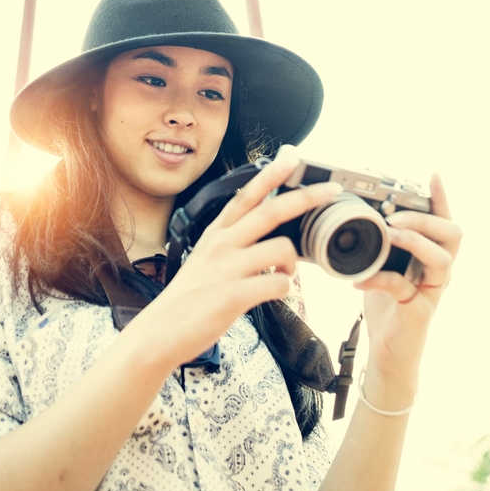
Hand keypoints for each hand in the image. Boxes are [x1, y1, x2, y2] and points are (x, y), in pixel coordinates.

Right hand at [136, 145, 341, 368]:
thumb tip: (262, 239)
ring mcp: (227, 269)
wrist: (159, 333)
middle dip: (305, 197)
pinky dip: (282, 289)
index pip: (245, 196)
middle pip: (270, 211)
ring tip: (284, 274)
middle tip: (330, 189)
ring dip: (292, 263)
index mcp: (214, 235)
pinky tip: (271, 293)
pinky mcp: (234, 295)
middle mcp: (221, 246)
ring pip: (281, 248)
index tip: (292, 158)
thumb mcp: (202, 261)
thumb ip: (229, 246)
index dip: (271, 175)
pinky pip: (278, 284)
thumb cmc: (185, 301)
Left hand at [352, 173, 461, 378]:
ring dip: (415, 241)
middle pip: (453, 234)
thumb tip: (352, 220)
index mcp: (430, 257)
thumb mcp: (381, 269)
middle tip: (395, 214)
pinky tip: (358, 280)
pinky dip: (379, 280)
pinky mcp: (419, 312)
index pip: (443, 222)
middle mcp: (438, 272)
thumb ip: (376, 247)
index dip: (442, 199)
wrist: (387, 353)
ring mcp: (432, 292)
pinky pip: (404, 289)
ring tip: (390, 234)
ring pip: (441, 259)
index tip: (434, 176)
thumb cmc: (385, 308)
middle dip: (426, 218)